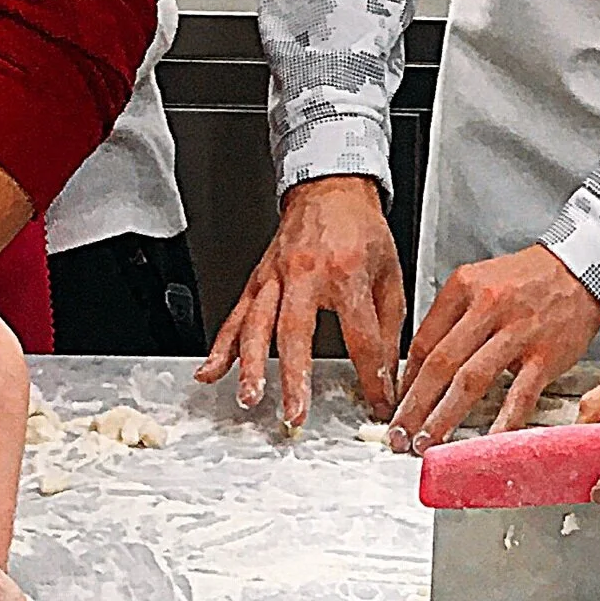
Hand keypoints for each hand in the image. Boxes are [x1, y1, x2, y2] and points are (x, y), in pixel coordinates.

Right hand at [198, 176, 404, 426]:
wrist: (331, 187)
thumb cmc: (361, 230)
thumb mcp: (389, 275)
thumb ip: (388, 328)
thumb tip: (389, 375)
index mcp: (346, 273)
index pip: (360, 336)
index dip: (372, 375)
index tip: (377, 403)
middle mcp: (305, 274)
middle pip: (294, 333)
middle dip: (293, 378)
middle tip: (294, 414)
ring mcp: (276, 276)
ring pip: (256, 325)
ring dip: (249, 366)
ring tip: (249, 398)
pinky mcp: (258, 279)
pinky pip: (235, 316)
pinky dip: (221, 347)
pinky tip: (210, 372)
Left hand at [390, 244, 599, 449]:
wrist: (584, 267)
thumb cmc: (529, 280)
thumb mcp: (480, 282)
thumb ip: (451, 319)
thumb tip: (422, 366)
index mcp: (464, 287)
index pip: (423, 341)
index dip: (406, 381)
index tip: (398, 406)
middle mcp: (487, 307)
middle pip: (439, 365)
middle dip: (414, 406)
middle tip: (399, 435)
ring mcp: (517, 333)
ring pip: (470, 381)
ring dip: (444, 417)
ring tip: (427, 443)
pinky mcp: (545, 355)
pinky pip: (519, 395)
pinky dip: (502, 422)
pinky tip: (485, 442)